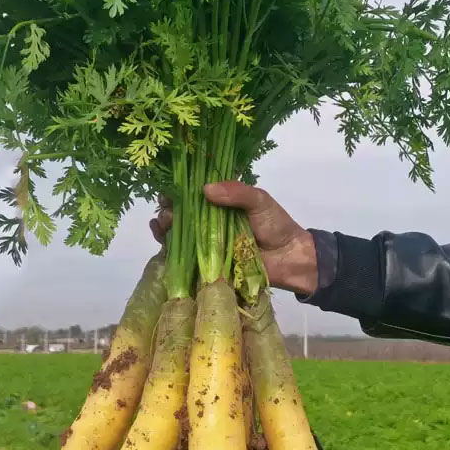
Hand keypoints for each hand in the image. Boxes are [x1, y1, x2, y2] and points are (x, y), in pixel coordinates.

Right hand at [150, 181, 317, 296]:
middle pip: (179, 211)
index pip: (192, 192)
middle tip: (167, 208)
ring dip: (164, 224)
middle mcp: (208, 220)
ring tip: (164, 221)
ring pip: (175, 231)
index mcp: (219, 202)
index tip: (169, 187)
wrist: (289, 258)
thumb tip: (205, 190)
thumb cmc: (275, 225)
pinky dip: (166, 244)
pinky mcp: (204, 262)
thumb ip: (236, 192)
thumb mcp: (259, 200)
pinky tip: (160, 235)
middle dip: (167, 207)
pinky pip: (181, 254)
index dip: (177, 188)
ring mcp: (204, 241)